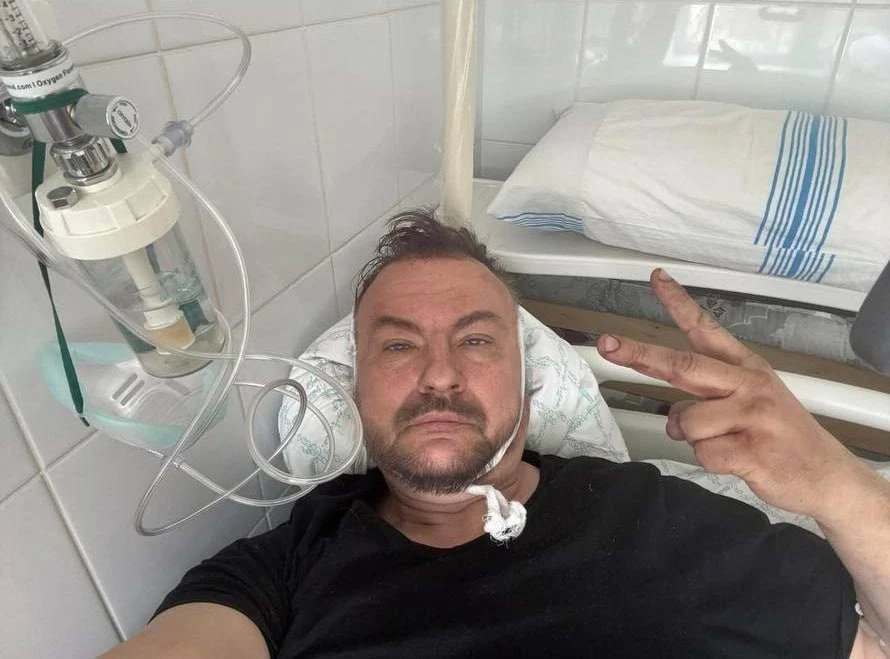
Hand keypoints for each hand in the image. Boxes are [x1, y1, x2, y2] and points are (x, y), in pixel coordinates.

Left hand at [597, 268, 859, 518]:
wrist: (827, 476)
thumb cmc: (780, 437)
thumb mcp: (753, 401)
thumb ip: (708, 397)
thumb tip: (672, 412)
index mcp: (746, 368)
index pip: (706, 329)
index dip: (679, 304)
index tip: (657, 278)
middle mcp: (747, 385)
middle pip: (683, 366)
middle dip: (639, 355)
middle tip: (607, 344)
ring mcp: (752, 416)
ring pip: (686, 422)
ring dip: (694, 439)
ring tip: (727, 442)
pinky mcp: (752, 449)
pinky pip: (704, 454)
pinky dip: (712, 463)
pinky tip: (739, 461)